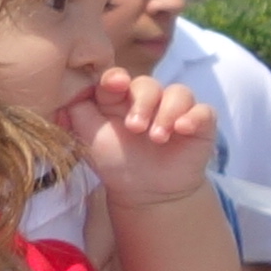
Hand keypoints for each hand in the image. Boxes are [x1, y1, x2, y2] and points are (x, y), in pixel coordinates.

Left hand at [61, 67, 218, 211]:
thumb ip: (78, 113)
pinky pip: (203, 111)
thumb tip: (67, 93)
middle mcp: (148, 99)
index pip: (117, 78)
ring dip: (166, 113)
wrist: (147, 193)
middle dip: (142, 102)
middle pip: (147, 84)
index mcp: (120, 98)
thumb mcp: (90, 138)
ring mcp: (176, 109)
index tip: (115, 85)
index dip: (116, 78)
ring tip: (157, 138)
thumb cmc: (116, 162)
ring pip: (178, 93)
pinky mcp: (199, 122)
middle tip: (135, 128)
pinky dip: (193, 117)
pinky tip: (183, 129)